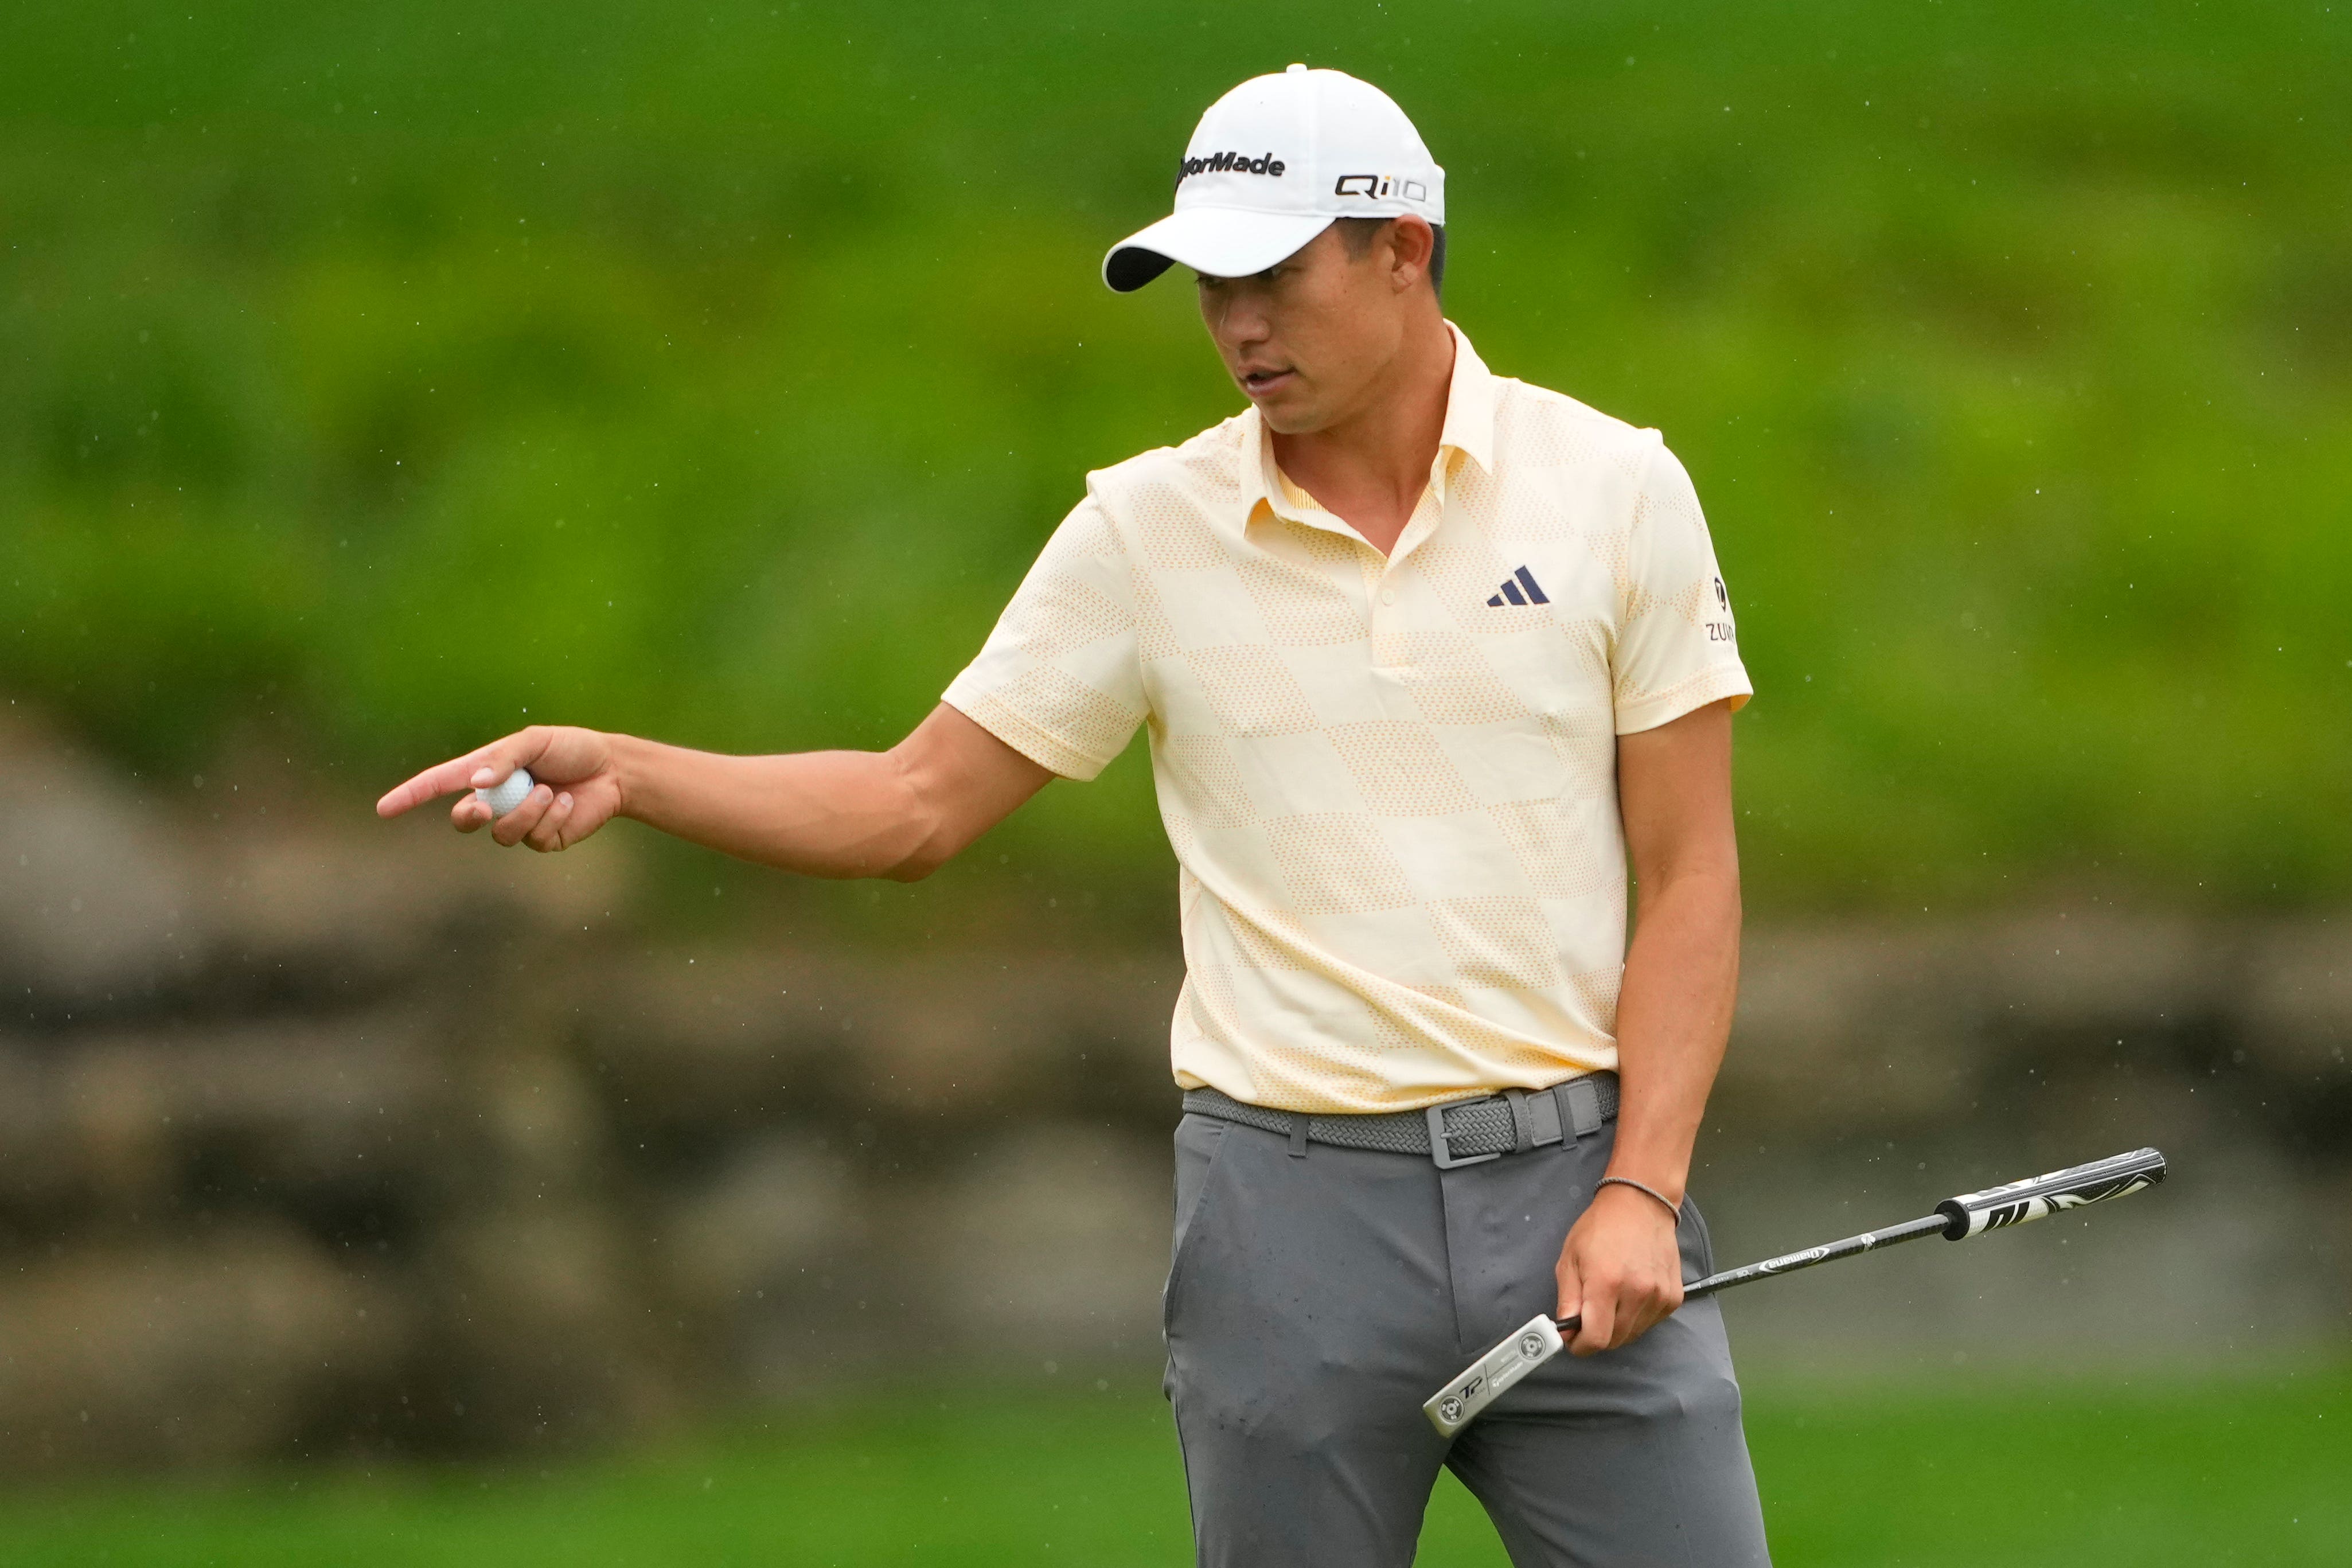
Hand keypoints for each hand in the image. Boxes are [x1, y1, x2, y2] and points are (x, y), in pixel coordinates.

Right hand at [375, 725, 624, 852]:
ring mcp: (518, 822)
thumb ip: (504, 759)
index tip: (384, 808)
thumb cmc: (572, 748)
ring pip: (501, 832)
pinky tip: (568, 803)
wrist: (613, 770)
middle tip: (484, 807)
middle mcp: (497, 799)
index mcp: (487, 771)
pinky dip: (551, 818)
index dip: (411, 796)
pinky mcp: (542, 839)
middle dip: (469, 816)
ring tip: (551, 792)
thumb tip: (476, 783)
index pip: (440, 784)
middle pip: (463, 819)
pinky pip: (533, 838)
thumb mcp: (535, 742)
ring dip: (526, 812)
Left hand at [1554, 1181, 1684, 1355]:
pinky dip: (1637, 1317)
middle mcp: (1637, 1293)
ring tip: (1611, 1298)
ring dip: (1617, 1327)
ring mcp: (1659, 1297)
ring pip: (1633, 1335)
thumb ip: (1568, 1299)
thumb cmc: (1600, 1228)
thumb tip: (1565, 1332)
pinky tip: (1631, 1293)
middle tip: (1589, 1315)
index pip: (1596, 1340)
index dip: (1580, 1345)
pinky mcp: (1674, 1298)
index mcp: (1606, 1284)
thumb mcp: (1570, 1258)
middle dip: (1597, 1336)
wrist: (1641, 1205)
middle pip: (1615, 1341)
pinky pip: (1651, 1323)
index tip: (1573, 1338)